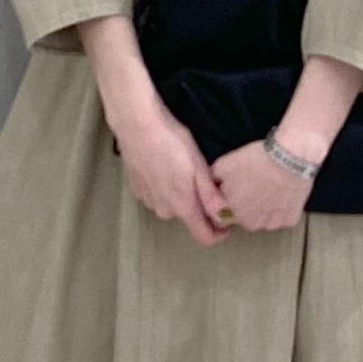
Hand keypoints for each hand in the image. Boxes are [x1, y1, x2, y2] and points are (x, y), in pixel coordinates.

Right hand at [114, 107, 236, 246]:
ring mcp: (148, 201)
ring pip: (171, 206)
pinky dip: (164, 188)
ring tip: (181, 169)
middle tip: (202, 179)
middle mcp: (164, 210)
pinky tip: (164, 166)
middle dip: (198, 205)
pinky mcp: (137, 190)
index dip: (218, 233)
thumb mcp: (198, 165)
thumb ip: (210, 195)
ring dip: (180, 195)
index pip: (204, 237)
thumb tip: (225, 217)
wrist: (136, 125)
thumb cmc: (172, 141)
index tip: (226, 221)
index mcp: (183, 206)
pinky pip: (157, 197)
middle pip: (188, 217)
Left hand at [208, 131, 321, 232]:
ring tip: (269, 188)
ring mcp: (271, 224)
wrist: (290, 156)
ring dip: (263, 210)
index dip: (227, 203)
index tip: (234, 192)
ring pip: (263, 221)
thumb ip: (213, 181)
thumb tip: (210, 188)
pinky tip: (282, 193)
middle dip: (245, 207)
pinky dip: (282, 209)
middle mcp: (250, 223)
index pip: (221, 218)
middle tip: (254, 186)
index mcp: (231, 211)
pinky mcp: (289, 221)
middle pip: (243, 219)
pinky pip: (281, 219)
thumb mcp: (224, 164)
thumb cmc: (257, 159)